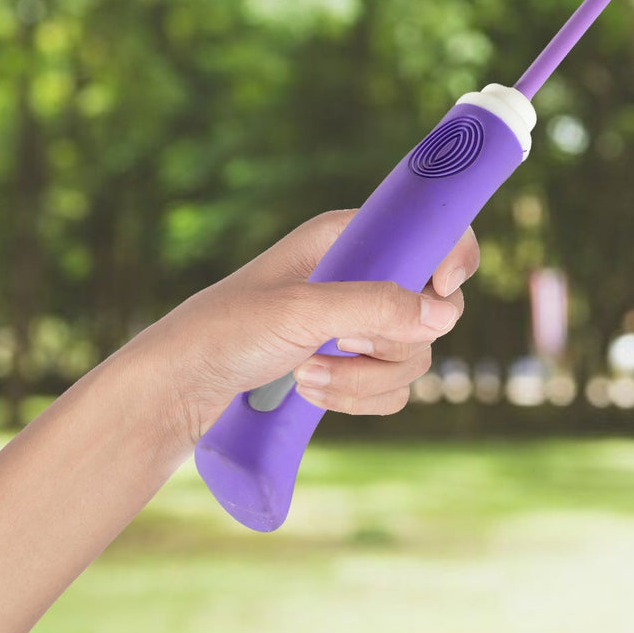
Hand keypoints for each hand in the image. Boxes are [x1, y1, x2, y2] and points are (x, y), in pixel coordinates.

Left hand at [130, 210, 479, 445]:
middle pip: (432, 309)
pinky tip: (313, 394)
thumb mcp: (301, 311)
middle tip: (341, 342)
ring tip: (306, 377)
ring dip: (363, 378)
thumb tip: (445, 312)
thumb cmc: (227, 331)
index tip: (444, 288)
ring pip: (414, 356)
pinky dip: (361, 400)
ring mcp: (359, 325)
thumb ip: (375, 305)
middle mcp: (362, 276)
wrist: (182, 389)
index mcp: (349, 238)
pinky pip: (395, 390)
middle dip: (389, 341)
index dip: (451, 255)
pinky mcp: (353, 366)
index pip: (429, 232)